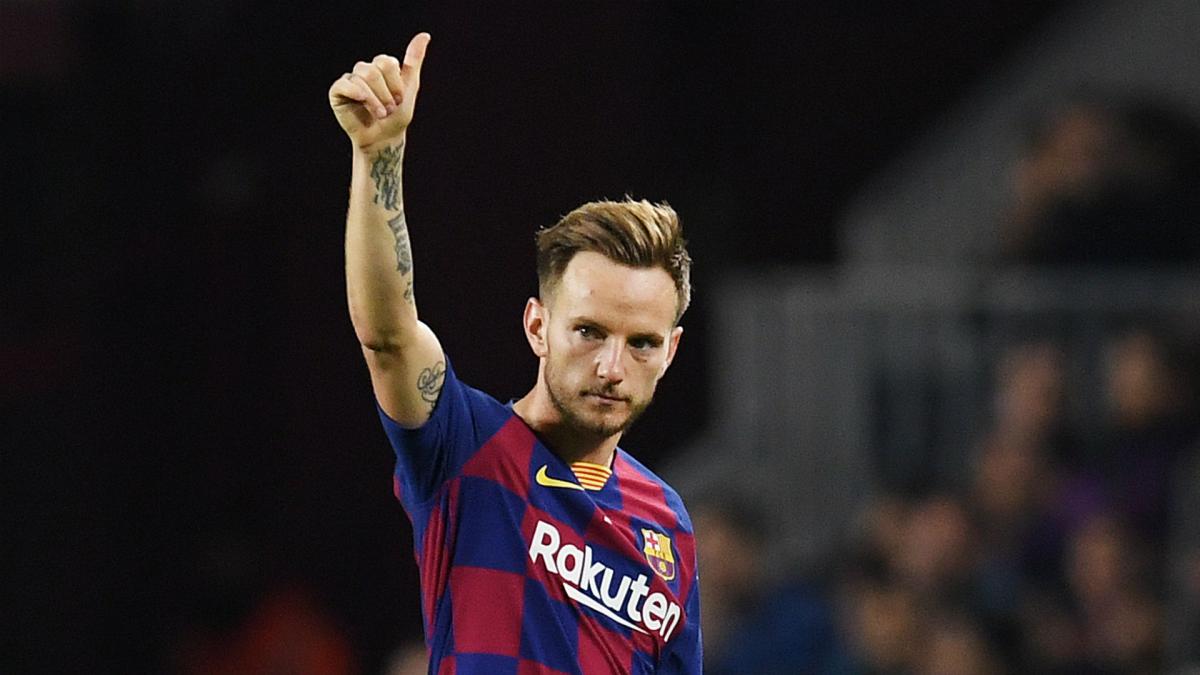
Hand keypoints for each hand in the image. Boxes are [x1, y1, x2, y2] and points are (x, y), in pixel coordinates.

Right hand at [329, 33, 430, 149]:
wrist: (384, 139)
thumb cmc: (397, 116)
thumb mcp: (410, 86)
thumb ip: (414, 60)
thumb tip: (424, 35)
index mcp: (381, 66)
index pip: (387, 62)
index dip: (395, 83)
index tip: (400, 99)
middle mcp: (364, 70)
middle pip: (373, 69)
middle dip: (385, 92)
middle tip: (389, 108)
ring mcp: (350, 81)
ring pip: (360, 77)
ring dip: (374, 99)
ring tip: (380, 113)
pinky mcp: (337, 92)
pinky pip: (343, 85)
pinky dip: (355, 92)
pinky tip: (362, 101)